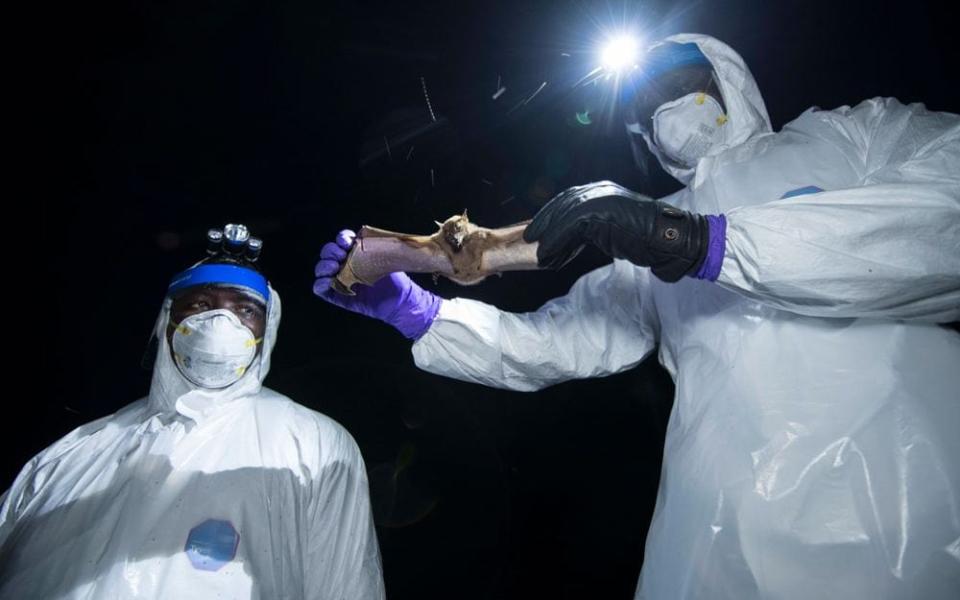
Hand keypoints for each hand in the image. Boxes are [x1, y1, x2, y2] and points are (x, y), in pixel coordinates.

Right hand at [313, 230, 442, 338]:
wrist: (399, 301)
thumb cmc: (395, 279)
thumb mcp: (388, 258)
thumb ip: (379, 247)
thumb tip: (371, 236)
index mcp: (356, 252)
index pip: (342, 240)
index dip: (342, 238)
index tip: (348, 242)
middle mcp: (345, 263)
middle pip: (328, 252)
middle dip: (331, 251)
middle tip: (341, 256)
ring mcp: (339, 279)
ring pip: (321, 269)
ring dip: (324, 265)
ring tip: (334, 268)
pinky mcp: (336, 295)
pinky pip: (320, 288)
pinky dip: (320, 283)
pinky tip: (328, 281)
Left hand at [523, 181, 720, 281]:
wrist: (669, 238)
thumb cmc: (647, 237)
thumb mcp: (615, 228)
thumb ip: (596, 227)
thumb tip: (579, 237)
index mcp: (603, 191)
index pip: (569, 199)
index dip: (552, 214)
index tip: (540, 230)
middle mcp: (600, 190)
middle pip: (562, 204)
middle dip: (544, 222)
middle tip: (530, 238)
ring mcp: (601, 199)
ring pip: (564, 215)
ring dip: (548, 234)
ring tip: (538, 252)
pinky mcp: (602, 212)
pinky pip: (570, 227)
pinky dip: (557, 242)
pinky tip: (548, 255)